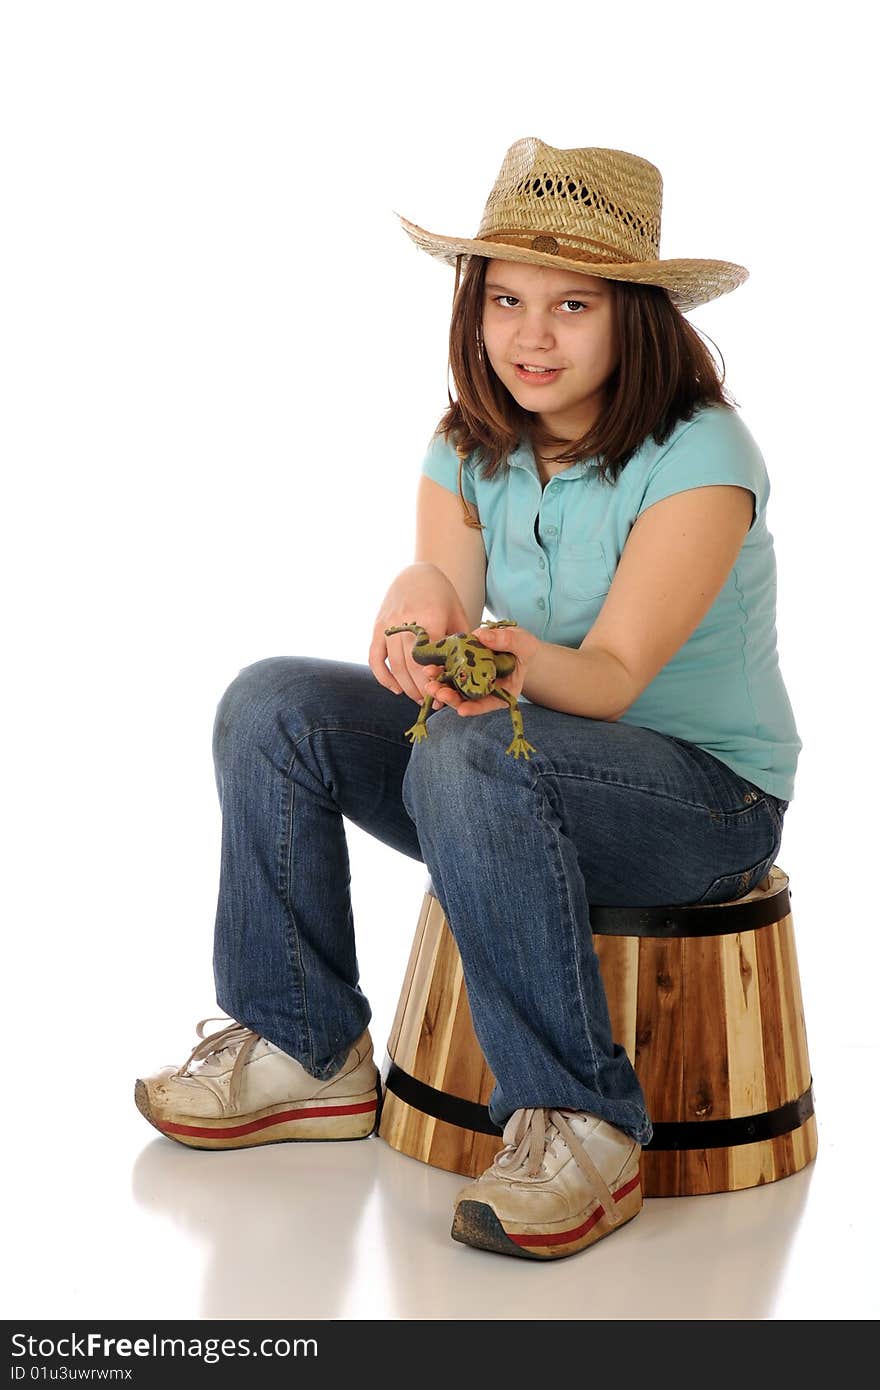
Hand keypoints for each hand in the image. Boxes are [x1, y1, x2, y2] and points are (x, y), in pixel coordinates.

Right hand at [368, 564, 469, 703]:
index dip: (437, 680)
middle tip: (432, 703)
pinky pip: (375, 657)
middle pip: (412, 666)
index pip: (432, 658)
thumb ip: (461, 642)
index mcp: (429, 618)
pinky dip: (383, 676)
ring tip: (418, 699)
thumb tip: (466, 672)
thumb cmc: (442, 596)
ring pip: (395, 665)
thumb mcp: (458, 615)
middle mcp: (406, 622)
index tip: (446, 694)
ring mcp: (388, 625)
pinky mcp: (378, 627)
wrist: (416, 573)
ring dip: (406, 687)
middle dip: (422, 689)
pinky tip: (396, 688)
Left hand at [425, 624, 539, 716]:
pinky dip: (439, 672)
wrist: (515, 643)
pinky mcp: (462, 669)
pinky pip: (449, 673)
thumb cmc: (523, 647)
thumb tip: (481, 636)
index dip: (475, 708)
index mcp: (504, 692)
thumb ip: (506, 640)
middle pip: (467, 699)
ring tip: (429, 682)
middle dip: (451, 698)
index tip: (462, 710)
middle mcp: (485, 690)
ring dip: (440, 687)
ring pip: (455, 688)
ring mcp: (472, 681)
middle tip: (438, 693)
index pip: (489, 704)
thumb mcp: (522, 643)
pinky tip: (429, 669)